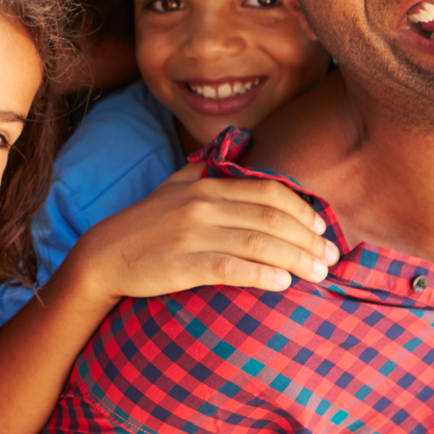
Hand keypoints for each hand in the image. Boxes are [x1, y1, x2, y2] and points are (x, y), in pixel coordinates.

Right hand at [77, 162, 337, 303]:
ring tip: (318, 275)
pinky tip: (282, 284)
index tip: (322, 228)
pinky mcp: (182, 265)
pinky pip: (231, 268)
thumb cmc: (144, 226)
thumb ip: (205, 171)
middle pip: (272, 219)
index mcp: (206, 185)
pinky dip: (261, 274)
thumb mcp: (173, 187)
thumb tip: (239, 149)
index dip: (303, 209)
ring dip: (296, 259)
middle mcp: (203, 205)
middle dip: (308, 239)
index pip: (269, 192)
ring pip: (258, 243)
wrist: (102, 256)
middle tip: (330, 258)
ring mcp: (192, 235)